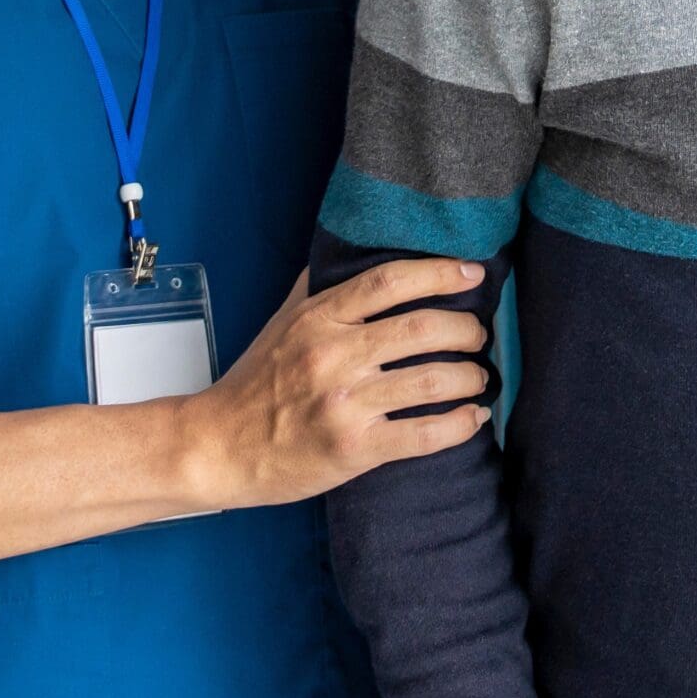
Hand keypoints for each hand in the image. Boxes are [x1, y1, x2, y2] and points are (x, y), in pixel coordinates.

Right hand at [185, 261, 487, 508]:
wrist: (218, 447)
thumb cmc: (253, 384)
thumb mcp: (281, 322)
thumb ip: (318, 286)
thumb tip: (350, 248)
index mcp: (319, 319)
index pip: (389, 281)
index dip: (438, 273)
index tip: (471, 273)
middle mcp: (333, 355)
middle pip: (422, 329)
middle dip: (465, 330)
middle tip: (477, 335)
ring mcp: (344, 404)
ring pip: (431, 380)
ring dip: (470, 376)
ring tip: (478, 376)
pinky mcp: (354, 449)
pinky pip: (424, 435)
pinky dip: (459, 425)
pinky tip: (473, 417)